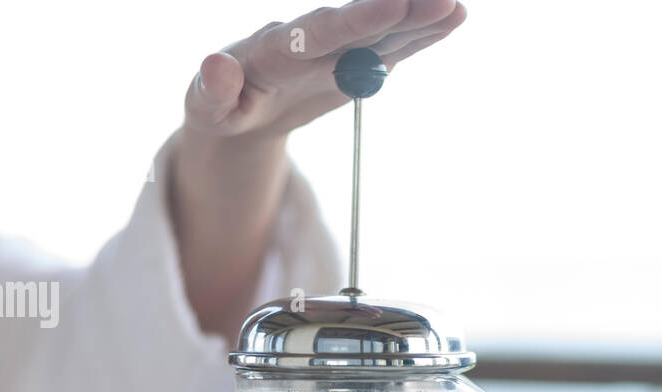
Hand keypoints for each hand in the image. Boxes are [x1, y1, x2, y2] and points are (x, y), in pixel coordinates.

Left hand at [184, 0, 466, 140]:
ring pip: (382, 32)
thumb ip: (212, 90)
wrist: (238, 111)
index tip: (392, 2)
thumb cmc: (219, 109)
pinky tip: (451, 21)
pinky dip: (420, 37)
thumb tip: (215, 65)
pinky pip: (391, 48)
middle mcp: (310, 38)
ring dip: (419, 20)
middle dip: (400, 11)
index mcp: (274, 48)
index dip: (358, 18)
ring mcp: (336, 49)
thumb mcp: (205, 108)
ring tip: (456, 8)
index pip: (319, 31)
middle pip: (359, 24)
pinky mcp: (354, 62)